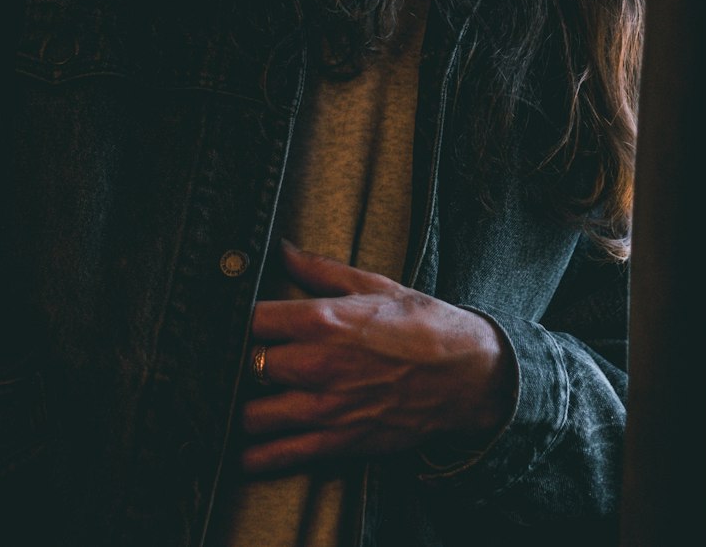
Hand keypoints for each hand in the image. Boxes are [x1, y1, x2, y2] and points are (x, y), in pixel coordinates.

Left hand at [240, 240, 515, 473]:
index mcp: (324, 319)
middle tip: (242, 363)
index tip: (236, 323)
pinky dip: (255, 457)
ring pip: (251, 416)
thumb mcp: (375, 284)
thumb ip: (320, 270)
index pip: (251, 320)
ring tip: (246, 401)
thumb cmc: (423, 324)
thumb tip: (283, 249)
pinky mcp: (338, 442)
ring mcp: (326, 408)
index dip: (238, 322)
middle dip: (240, 365)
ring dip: (244, 410)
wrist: (469, 374)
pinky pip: (278, 456)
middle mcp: (318, 364)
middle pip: (245, 367)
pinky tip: (248, 449)